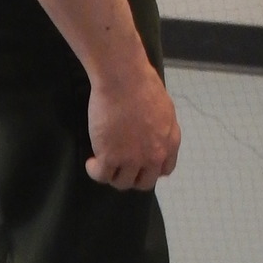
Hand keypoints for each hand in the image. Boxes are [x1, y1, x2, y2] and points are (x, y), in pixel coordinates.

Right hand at [86, 55, 181, 190]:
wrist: (124, 79)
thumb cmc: (143, 85)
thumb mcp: (164, 109)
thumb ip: (162, 127)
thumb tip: (154, 134)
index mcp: (170, 143)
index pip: (164, 170)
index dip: (151, 169)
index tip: (141, 164)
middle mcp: (154, 156)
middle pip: (144, 182)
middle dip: (133, 176)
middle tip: (120, 166)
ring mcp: (132, 159)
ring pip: (122, 182)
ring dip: (113, 175)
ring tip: (104, 164)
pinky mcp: (109, 157)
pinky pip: (101, 175)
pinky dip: (94, 171)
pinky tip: (91, 162)